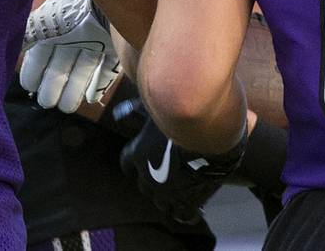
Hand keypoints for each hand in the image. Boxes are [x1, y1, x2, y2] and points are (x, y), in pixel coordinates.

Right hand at [19, 0, 120, 112]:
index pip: (42, 51)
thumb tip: (17, 47)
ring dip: (73, 89)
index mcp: (57, 24)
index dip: (34, 68)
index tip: (28, 86)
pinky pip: (106, 69)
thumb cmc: (74, 12)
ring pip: (82, 69)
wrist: (112, 3)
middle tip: (46, 103)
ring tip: (66, 108)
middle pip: (61, 64)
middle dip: (52, 84)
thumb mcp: (44, 22)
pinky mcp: (116, 48)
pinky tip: (91, 98)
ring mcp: (97, 40)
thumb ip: (29, 35)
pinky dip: (98, 84)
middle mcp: (76, 32)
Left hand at [119, 108, 245, 224]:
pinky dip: (187, 213)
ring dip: (168, 199)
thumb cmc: (178, 116)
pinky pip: (183, 214)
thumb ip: (136, 111)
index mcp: (137, 155)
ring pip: (162, 204)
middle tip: (164, 177)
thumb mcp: (153, 109)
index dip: (133, 164)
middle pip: (144, 187)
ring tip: (179, 194)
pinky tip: (193, 210)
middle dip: (152, 183)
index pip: (127, 164)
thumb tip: (119, 113)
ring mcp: (167, 192)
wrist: (204, 133)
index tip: (138, 163)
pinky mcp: (187, 201)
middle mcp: (148, 177)